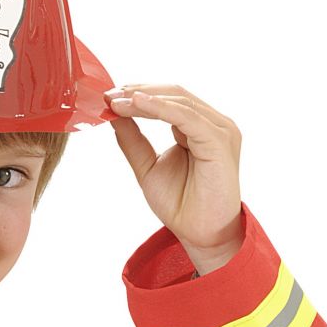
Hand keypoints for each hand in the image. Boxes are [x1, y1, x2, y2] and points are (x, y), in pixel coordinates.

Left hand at [105, 83, 244, 274]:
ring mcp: (220, 130)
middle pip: (174, 94)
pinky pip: (187, 117)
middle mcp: (213, 124)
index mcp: (198, 128)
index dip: (137, 95)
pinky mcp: (219, 141)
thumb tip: (114, 115)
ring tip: (117, 100)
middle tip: (108, 95)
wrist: (200, 234)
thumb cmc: (181, 204)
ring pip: (179, 101)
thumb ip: (133, 140)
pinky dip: (160, 108)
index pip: (168, 100)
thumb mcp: (147, 167)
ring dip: (145, 98)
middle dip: (138, 92)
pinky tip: (137, 103)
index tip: (106, 97)